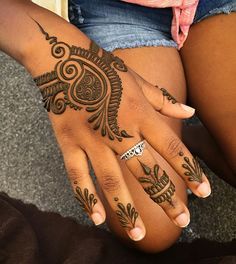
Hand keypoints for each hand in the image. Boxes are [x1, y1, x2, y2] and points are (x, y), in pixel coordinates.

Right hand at [33, 20, 210, 241]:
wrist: (65, 62)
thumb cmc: (104, 69)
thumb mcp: (138, 80)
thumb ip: (164, 99)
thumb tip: (189, 111)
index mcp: (139, 113)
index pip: (171, 147)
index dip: (190, 171)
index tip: (203, 192)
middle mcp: (118, 130)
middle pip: (146, 170)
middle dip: (165, 198)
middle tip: (181, 221)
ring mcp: (91, 139)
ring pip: (111, 181)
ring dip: (127, 209)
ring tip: (140, 235)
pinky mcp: (68, 143)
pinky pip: (78, 176)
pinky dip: (86, 198)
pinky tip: (98, 219)